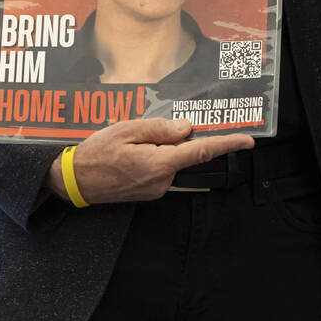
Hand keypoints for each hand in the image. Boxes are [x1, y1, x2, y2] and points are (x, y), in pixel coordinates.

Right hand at [46, 118, 253, 203]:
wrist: (72, 183)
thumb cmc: (95, 154)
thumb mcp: (126, 130)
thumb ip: (160, 128)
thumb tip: (186, 128)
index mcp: (159, 163)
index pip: (201, 151)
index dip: (227, 144)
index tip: (247, 140)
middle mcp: (162, 180)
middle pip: (182, 152)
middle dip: (171, 138)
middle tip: (140, 133)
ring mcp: (156, 189)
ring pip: (171, 160)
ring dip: (158, 148)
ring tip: (127, 146)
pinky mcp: (150, 192)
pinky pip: (161, 169)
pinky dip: (152, 157)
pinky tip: (128, 155)